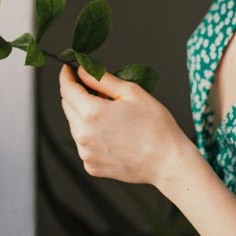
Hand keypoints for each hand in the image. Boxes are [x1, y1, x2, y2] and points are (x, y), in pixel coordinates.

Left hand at [58, 63, 192, 187]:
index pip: (67, 89)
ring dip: (85, 116)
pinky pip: (84, 144)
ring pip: (75, 126)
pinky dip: (92, 135)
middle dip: (78, 95)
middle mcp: (83, 135)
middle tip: (98, 91)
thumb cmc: (156, 127)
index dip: (67, 76)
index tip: (69, 69)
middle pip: (68, 106)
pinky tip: (113, 134)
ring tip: (112, 116)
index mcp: (91, 113)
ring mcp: (86, 153)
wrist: (168, 162)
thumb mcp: (131, 92)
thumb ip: (102, 79)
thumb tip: (83, 71)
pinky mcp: (91, 166)